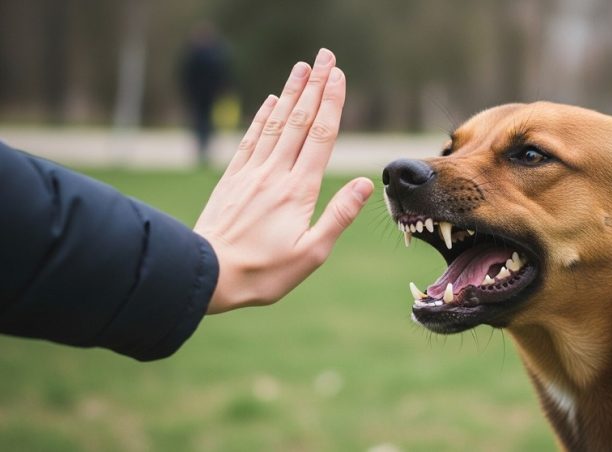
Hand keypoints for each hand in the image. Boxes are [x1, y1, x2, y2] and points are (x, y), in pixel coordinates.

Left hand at [194, 49, 373, 313]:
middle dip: (314, 86)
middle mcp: (275, 174)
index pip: (320, 137)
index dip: (331, 103)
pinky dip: (262, 116)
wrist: (207, 274)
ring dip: (291, 93)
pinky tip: (270, 100)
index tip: (339, 76)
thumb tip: (364, 183)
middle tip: (325, 57)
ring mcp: (251, 173)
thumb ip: (339, 216)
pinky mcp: (233, 179)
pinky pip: (251, 139)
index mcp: (299, 190)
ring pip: (275, 124)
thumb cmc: (263, 272)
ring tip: (301, 67)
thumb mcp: (311, 253)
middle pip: (299, 121)